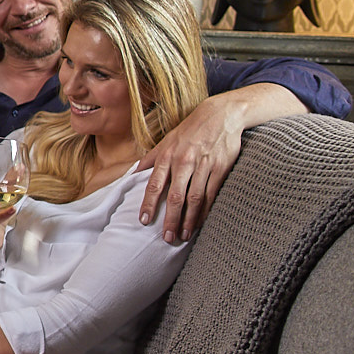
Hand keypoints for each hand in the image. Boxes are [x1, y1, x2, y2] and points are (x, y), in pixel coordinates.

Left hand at [137, 96, 246, 243]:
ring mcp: (204, 165)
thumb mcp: (166, 140)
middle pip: (175, 196)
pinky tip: (202, 222)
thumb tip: (132, 174)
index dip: (148, 203)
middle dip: (170, 218)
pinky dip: (207, 210)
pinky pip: (213, 193)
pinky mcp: (221, 168)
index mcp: (167, 156)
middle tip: (166, 238)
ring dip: (189, 219)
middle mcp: (184, 162)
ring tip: (183, 235)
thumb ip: (150, 159)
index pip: (154, 184)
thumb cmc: (189, 130)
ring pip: (194, 198)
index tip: (144, 220)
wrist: (220, 115)